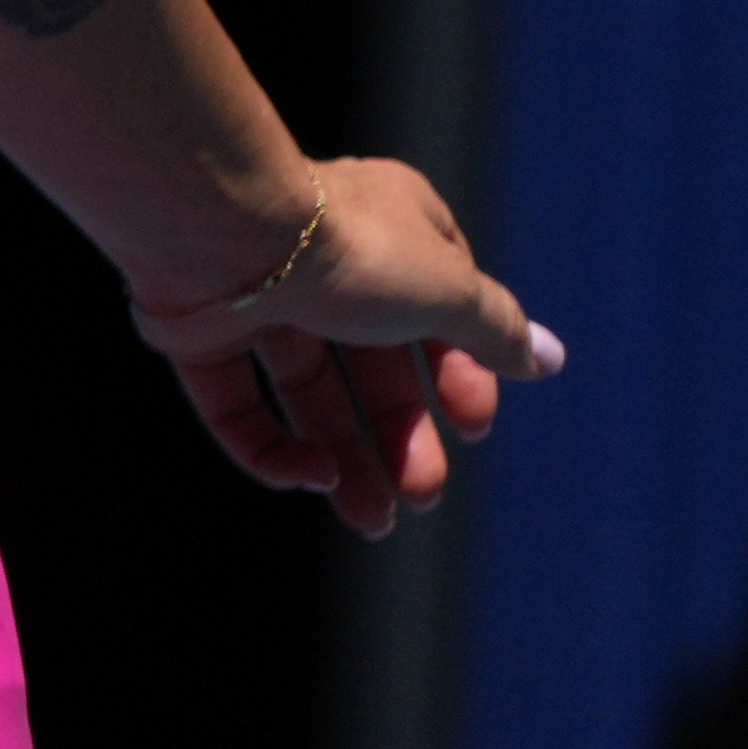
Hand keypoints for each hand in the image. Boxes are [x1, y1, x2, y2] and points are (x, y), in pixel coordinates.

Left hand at [128, 155, 563, 539]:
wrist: (217, 228)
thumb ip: (493, 329)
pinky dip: (274, 449)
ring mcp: (257, 297)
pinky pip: (239, 406)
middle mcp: (324, 262)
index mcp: (392, 232)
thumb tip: (546, 358)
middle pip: (371, 365)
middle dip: (401, 437)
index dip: (459, 376)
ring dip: (345, 460)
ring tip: (372, 520)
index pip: (437, 314)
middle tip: (423, 497)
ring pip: (307, 393)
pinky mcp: (200, 334)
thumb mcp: (446, 289)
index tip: (473, 426)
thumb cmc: (346, 247)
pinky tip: (310, 477)